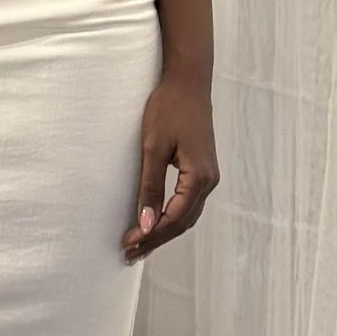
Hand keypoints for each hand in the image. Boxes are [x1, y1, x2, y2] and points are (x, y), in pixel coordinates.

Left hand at [125, 72, 217, 259]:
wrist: (188, 81)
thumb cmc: (168, 109)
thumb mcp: (153, 148)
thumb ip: (150, 187)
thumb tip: (145, 224)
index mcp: (199, 177)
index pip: (173, 219)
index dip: (150, 235)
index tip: (127, 245)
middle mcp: (209, 181)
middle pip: (182, 223)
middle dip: (155, 240)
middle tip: (128, 253)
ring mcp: (209, 176)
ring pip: (187, 216)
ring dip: (163, 232)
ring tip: (138, 244)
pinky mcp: (202, 170)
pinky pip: (188, 203)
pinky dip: (171, 217)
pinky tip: (155, 222)